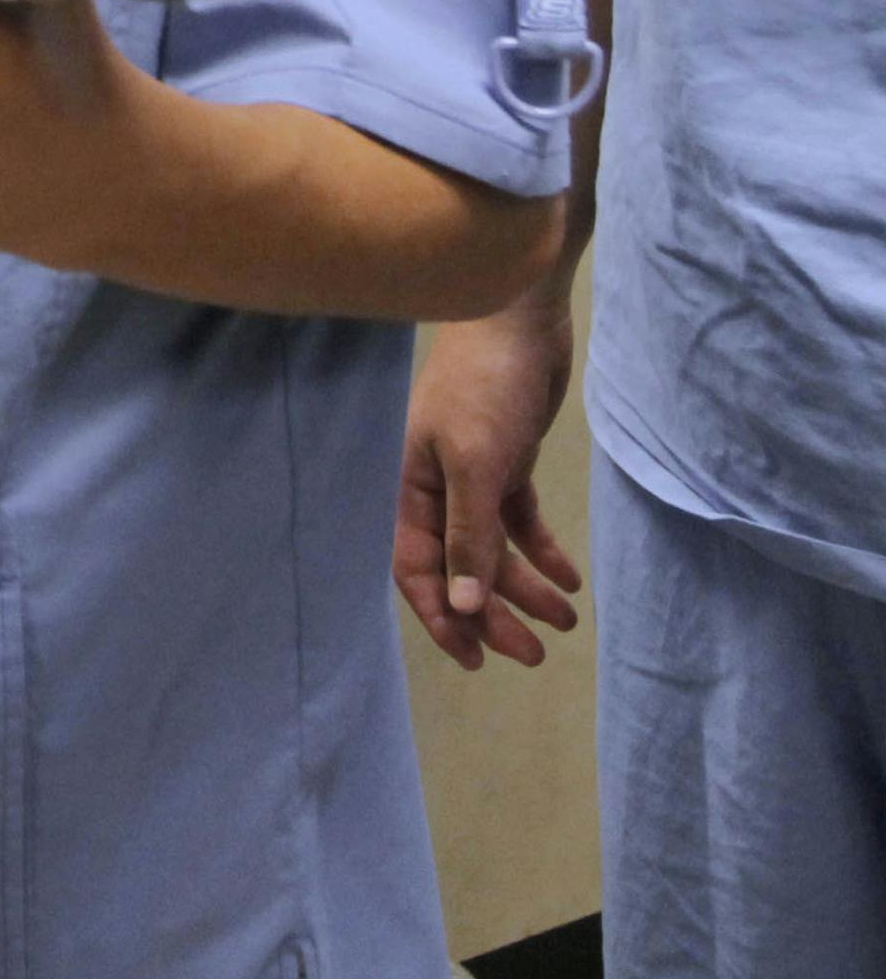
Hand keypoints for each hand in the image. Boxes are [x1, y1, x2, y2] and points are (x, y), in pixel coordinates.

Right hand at [394, 296, 582, 669]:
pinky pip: (519, 523)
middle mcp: (435, 492)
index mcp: (410, 492)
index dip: (443, 617)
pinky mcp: (507, 464)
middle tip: (533, 654)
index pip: (417, 570)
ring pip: (494, 551)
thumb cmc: (484, 387)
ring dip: (525, 588)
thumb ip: (468, 537)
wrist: (518, 319)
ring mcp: (472, 479)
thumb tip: (463, 606)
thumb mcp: (475, 464)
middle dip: (493, 614)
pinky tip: (569, 579)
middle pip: (461, 569)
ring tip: (565, 621)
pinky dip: (542, 553)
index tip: (476, 659)